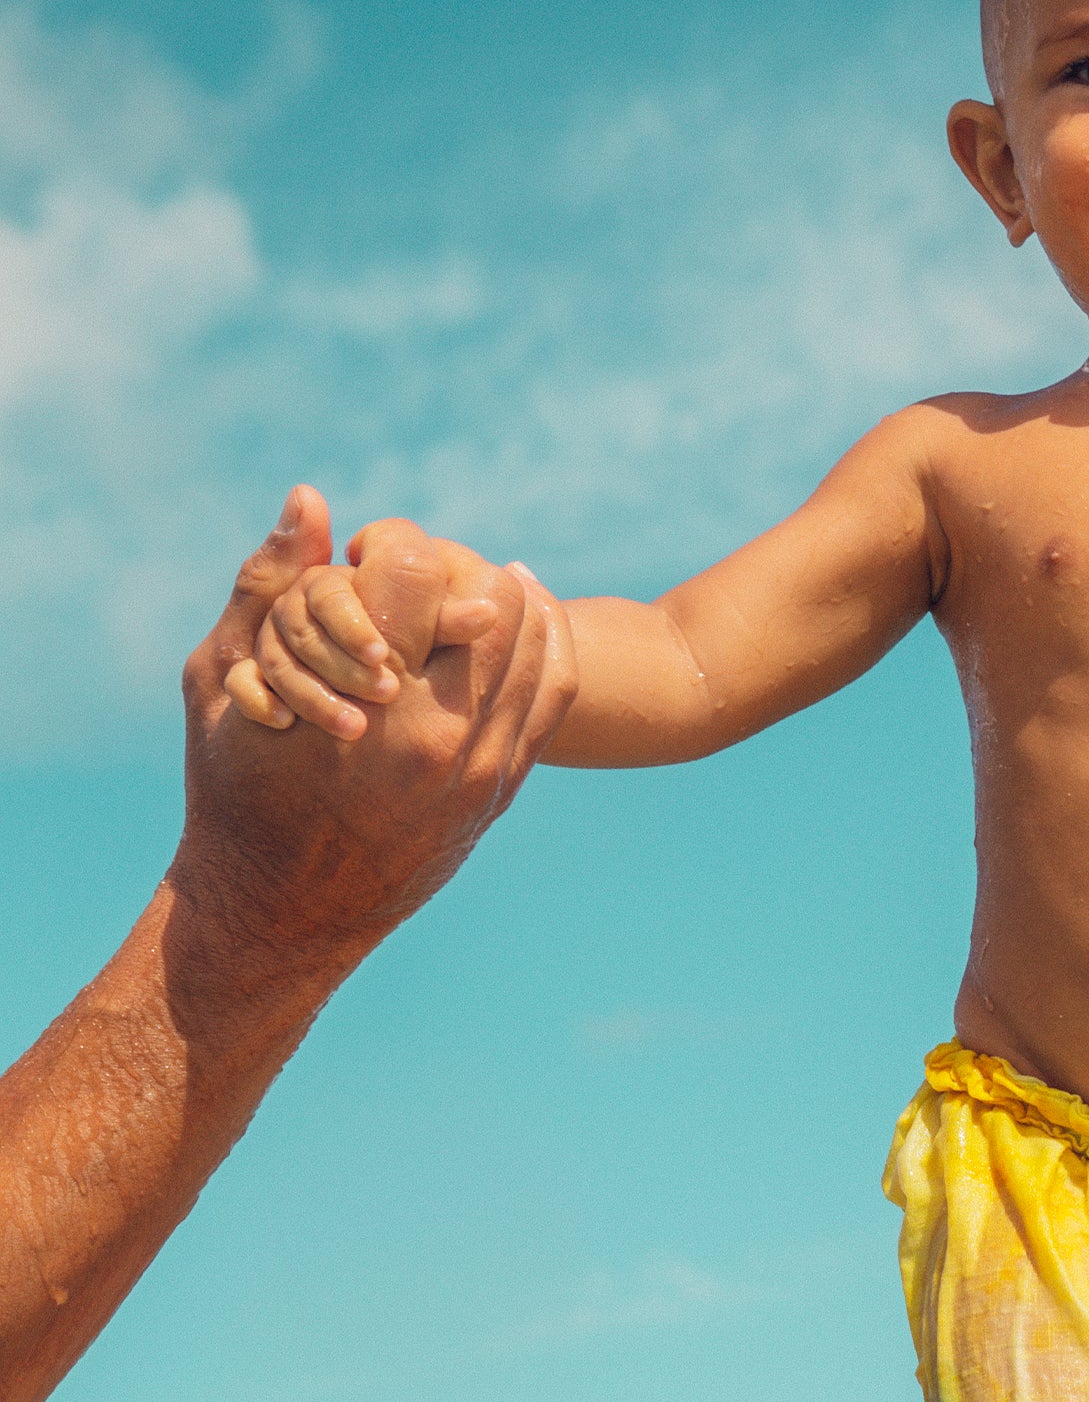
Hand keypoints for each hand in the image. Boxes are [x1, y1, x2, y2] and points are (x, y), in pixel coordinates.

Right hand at [170, 489, 578, 976]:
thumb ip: (268, 584)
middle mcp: (441, 734)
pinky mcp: (504, 790)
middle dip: (467, 570)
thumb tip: (311, 494)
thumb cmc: (238, 790)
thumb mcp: (224, 681)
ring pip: (540, 649)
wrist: (286, 907)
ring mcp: (483, 768)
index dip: (403, 546)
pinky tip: (522, 626)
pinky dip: (547, 650)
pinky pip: (552, 700)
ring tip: (497, 583)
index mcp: (369, 700)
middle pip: (498, 602)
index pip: (422, 573)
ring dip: (520, 605)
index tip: (385, 554)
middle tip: (444, 569)